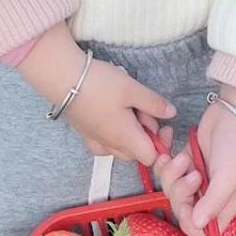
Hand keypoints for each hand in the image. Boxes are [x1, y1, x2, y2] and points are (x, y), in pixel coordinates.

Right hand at [18, 24, 174, 164]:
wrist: (63, 78)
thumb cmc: (99, 84)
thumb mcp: (133, 89)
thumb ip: (155, 104)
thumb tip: (171, 113)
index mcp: (126, 138)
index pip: (152, 158)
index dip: (161, 144)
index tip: (163, 124)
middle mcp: (111, 146)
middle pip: (138, 153)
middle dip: (146, 135)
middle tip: (141, 108)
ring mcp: (97, 142)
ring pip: (122, 149)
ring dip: (130, 134)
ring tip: (126, 108)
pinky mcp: (85, 136)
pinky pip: (105, 146)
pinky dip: (113, 136)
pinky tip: (111, 117)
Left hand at [156, 86, 235, 235]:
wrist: (234, 114)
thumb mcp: (230, 177)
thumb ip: (213, 203)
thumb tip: (198, 226)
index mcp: (223, 207)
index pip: (203, 232)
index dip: (191, 224)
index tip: (189, 207)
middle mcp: (208, 197)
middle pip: (182, 211)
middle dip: (180, 194)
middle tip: (192, 174)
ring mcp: (195, 181)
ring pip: (170, 191)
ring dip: (172, 175)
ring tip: (185, 158)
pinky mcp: (184, 165)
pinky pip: (165, 173)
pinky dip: (164, 164)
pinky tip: (169, 153)